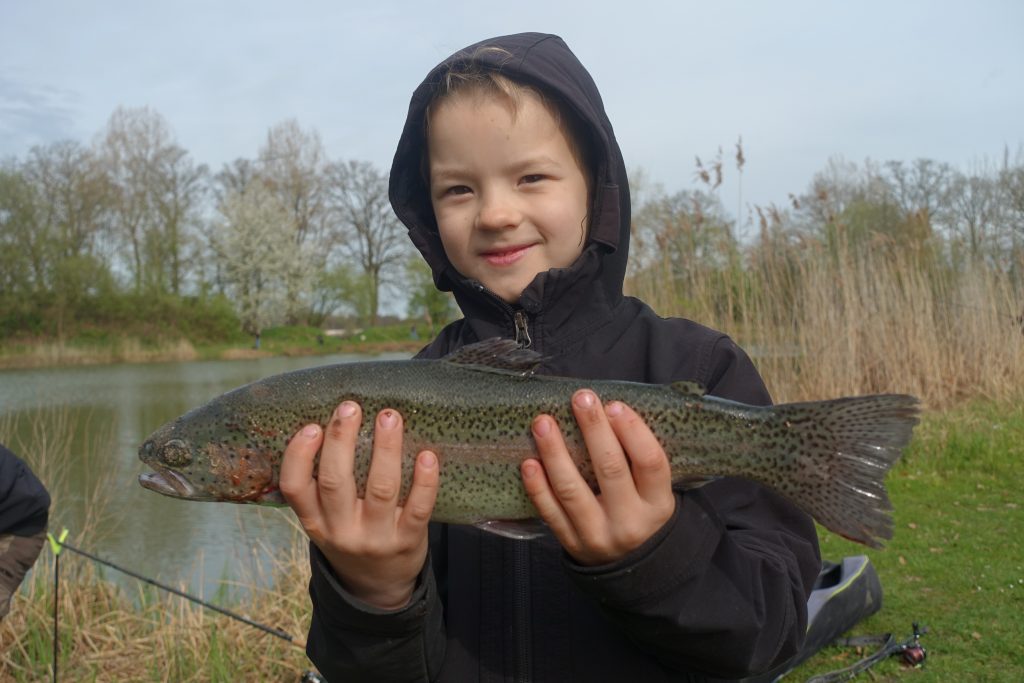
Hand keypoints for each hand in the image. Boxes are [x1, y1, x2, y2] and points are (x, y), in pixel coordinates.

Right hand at [280, 401, 438, 609]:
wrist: (378, 588)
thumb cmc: (352, 537)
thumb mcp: (326, 521)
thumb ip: (324, 486)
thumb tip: (336, 423)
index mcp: (315, 521)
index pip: (294, 488)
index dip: (298, 456)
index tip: (310, 427)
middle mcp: (341, 531)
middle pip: (335, 482)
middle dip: (341, 440)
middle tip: (350, 407)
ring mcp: (376, 537)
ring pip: (380, 489)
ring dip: (385, 449)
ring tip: (389, 417)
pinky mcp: (408, 541)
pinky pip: (418, 508)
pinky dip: (424, 481)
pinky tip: (427, 456)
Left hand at [521, 390, 675, 565]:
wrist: (629, 564)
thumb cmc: (639, 510)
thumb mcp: (653, 491)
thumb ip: (637, 458)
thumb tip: (607, 409)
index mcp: (658, 504)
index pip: (650, 463)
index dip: (633, 432)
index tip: (614, 405)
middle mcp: (631, 522)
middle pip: (611, 470)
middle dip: (594, 430)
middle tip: (580, 398)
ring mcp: (599, 536)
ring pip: (573, 491)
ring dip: (555, 453)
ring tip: (543, 423)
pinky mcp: (572, 543)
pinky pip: (550, 513)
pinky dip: (537, 487)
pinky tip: (529, 463)